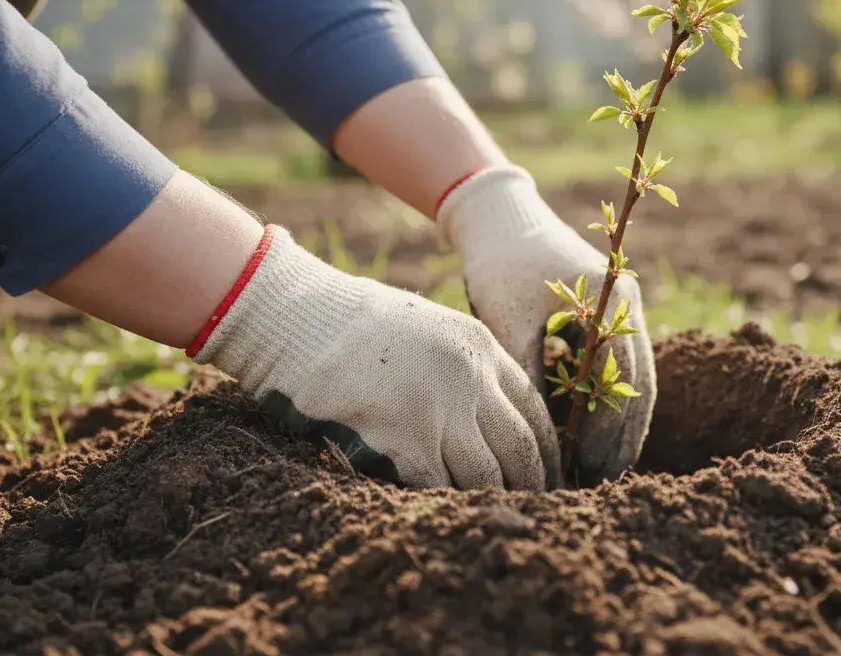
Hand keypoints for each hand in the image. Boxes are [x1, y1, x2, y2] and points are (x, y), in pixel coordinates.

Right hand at [189, 225, 559, 489]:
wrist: (295, 318)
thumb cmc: (347, 324)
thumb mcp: (423, 326)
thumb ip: (459, 365)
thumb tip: (482, 411)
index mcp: (477, 347)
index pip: (532, 407)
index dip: (545, 447)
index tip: (546, 473)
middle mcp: (469, 379)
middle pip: (519, 448)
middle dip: (530, 485)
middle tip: (530, 510)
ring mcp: (438, 412)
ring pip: (486, 477)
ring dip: (489, 503)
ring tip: (489, 523)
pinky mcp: (403, 442)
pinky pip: (438, 489)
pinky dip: (444, 507)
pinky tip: (444, 518)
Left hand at [436, 165, 656, 484]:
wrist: (497, 218)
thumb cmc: (500, 265)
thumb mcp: (511, 322)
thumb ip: (531, 377)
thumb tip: (544, 442)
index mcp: (614, 304)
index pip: (624, 383)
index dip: (611, 434)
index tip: (592, 472)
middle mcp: (627, 309)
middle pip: (637, 387)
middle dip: (622, 440)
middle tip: (602, 484)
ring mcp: (619, 314)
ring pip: (629, 382)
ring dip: (616, 427)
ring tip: (600, 472)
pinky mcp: (603, 320)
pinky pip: (612, 371)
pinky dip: (603, 404)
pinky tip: (588, 438)